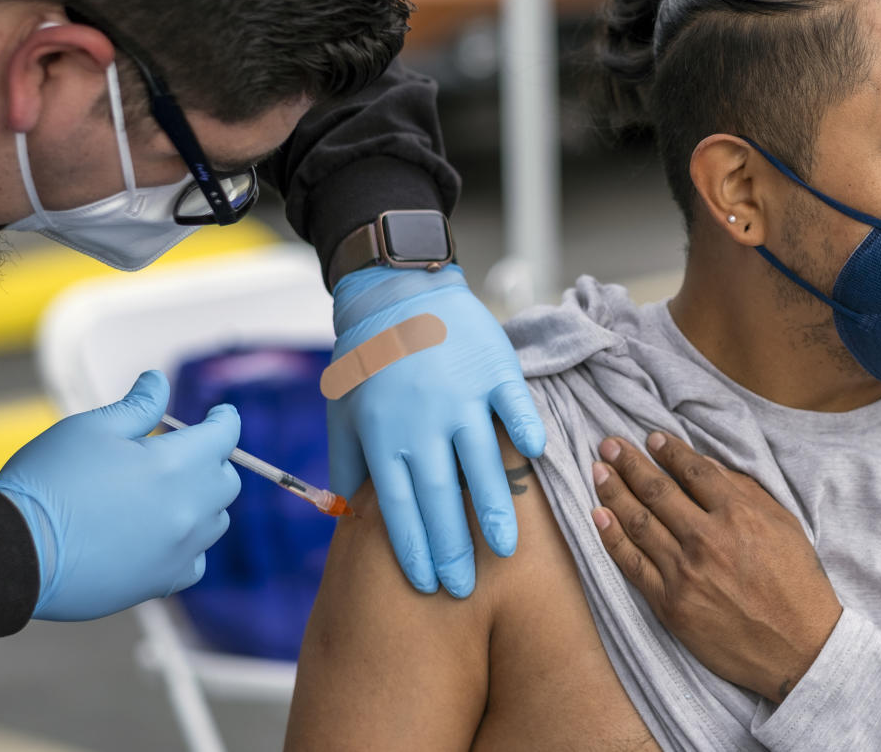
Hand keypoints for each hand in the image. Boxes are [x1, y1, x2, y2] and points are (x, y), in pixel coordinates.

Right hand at [0, 370, 241, 620]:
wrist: (12, 552)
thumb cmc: (48, 481)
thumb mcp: (91, 428)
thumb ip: (137, 406)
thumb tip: (158, 382)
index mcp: (175, 465)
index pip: (224, 437)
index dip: (224, 420)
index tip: (219, 414)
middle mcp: (188, 510)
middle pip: (225, 481)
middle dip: (212, 461)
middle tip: (184, 453)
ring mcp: (178, 550)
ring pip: (215, 522)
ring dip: (202, 502)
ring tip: (169, 494)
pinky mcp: (160, 582)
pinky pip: (194, 562)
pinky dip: (187, 545)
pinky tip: (162, 536)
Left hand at [329, 265, 545, 596]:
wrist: (395, 294)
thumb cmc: (368, 361)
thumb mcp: (344, 412)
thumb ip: (349, 464)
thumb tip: (348, 515)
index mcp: (383, 436)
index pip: (399, 507)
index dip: (415, 549)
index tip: (428, 584)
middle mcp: (422, 421)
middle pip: (439, 496)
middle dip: (453, 547)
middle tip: (465, 587)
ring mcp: (459, 395)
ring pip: (482, 462)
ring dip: (495, 507)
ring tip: (508, 549)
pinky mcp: (491, 369)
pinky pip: (513, 404)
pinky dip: (524, 429)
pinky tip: (536, 457)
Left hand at [591, 432, 840, 702]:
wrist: (799, 648)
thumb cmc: (796, 584)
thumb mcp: (784, 525)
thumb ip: (745, 491)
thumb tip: (705, 463)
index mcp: (738, 514)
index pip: (693, 471)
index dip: (668, 451)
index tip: (651, 439)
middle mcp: (706, 538)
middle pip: (656, 491)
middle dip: (628, 463)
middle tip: (608, 445)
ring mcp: (684, 571)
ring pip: (638, 522)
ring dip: (613, 492)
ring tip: (598, 471)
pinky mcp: (670, 603)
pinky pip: (632, 564)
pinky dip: (612, 538)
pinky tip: (598, 516)